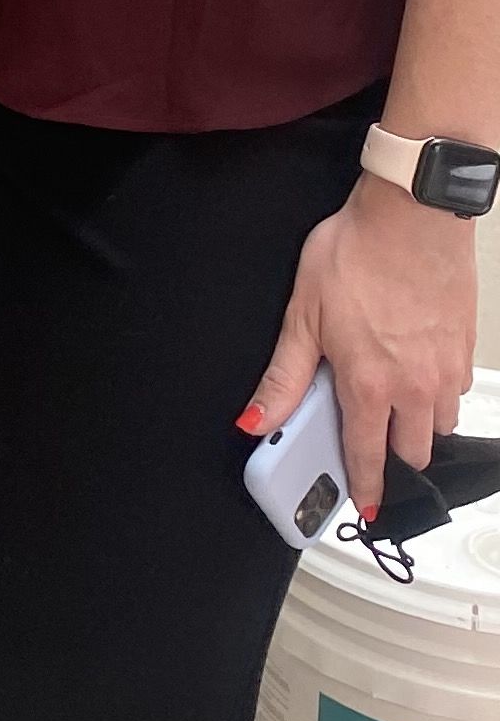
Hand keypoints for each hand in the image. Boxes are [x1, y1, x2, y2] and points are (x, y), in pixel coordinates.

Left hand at [246, 177, 480, 521]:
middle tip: (373, 449)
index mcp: (369, 384)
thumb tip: (256, 419)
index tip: (364, 506)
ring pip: (440, 424)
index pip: (369, 457)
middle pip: (413, 451)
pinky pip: (456, 390)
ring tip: (391, 407)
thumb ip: (284, 376)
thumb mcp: (303, 314)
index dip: (365, 487)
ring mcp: (446, 368)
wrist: (412, 214)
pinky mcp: (465, 347)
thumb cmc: (357, 254)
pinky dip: (439, 394)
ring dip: (418, 427)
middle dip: (393, 459)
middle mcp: (415, 386)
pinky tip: (417, 371)